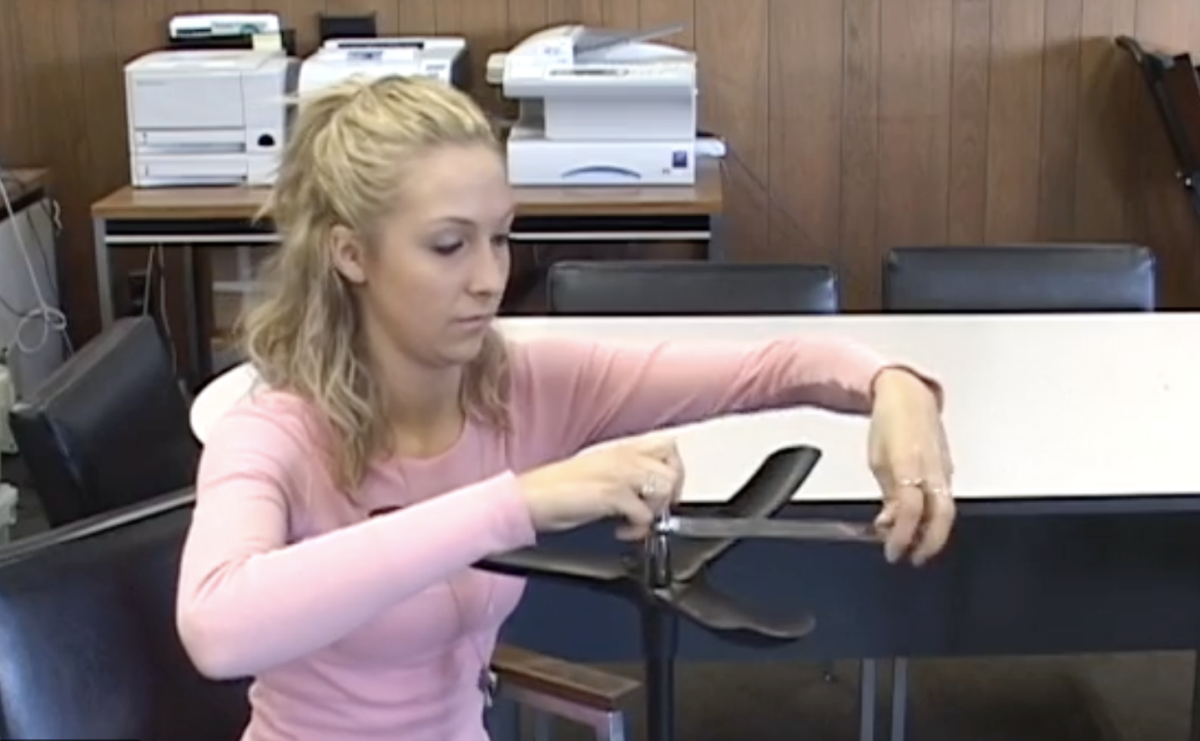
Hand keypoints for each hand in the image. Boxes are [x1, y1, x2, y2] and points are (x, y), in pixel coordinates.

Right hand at [518, 435, 684, 540]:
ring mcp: (619, 473)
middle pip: (674, 467)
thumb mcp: (598, 472)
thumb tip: (648, 493)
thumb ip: (625, 476)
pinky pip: (644, 514)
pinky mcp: (612, 493)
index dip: (673, 472)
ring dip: (655, 511)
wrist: (529, 498)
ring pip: (665, 488)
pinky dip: (637, 529)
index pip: (668, 447)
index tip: (663, 494)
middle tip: (655, 510)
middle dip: (671, 494)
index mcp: (621, 449)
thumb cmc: (555, 489)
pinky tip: (621, 531)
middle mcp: (624, 457)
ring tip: (635, 522)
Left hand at [867, 368, 955, 565]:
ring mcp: (944, 467)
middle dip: (929, 543)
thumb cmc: (888, 423)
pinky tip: (922, 523)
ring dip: (932, 533)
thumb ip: (888, 494)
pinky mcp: (948, 468)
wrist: (909, 396)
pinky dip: (935, 516)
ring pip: (947, 510)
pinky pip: (945, 498)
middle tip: (913, 558)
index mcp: (908, 462)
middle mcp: (931, 467)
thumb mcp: (877, 460)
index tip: (893, 551)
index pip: (910, 509)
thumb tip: (889, 525)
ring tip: (916, 546)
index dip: (902, 535)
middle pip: (941, 515)